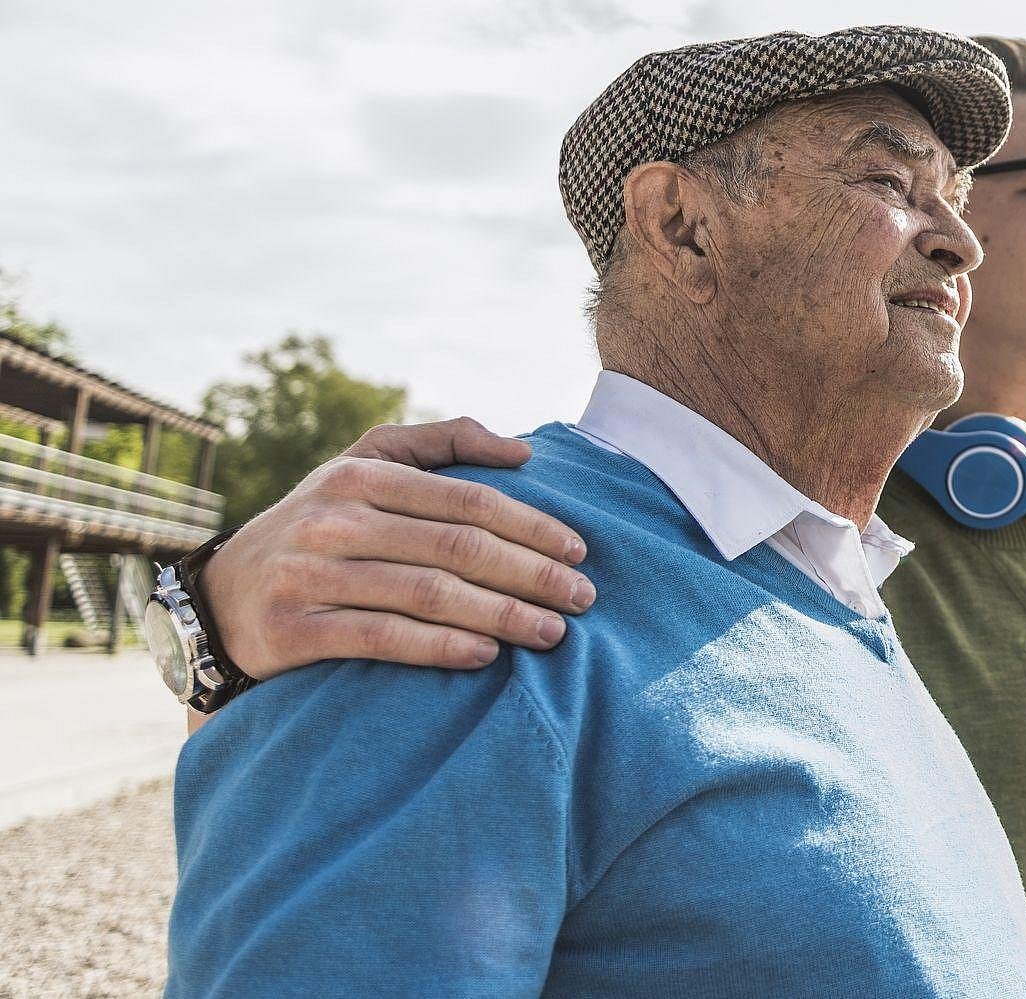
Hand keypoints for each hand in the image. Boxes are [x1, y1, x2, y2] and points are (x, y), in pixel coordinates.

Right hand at [199, 418, 593, 677]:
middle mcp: (334, 519)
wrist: (221, 597)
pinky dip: (441, 647)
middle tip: (582, 598)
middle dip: (531, 574)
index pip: (466, 499)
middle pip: (457, 548)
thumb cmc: (320, 527)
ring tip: (553, 633)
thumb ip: (442, 443)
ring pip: (428, 595)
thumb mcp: (365, 465)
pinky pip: (383, 639)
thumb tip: (521, 451)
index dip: (530, 526)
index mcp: (361, 474)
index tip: (580, 551)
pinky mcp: (295, 630)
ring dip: (502, 615)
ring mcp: (311, 574)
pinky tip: (487, 655)